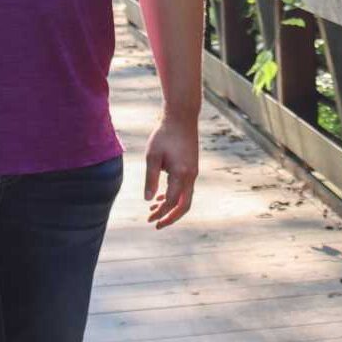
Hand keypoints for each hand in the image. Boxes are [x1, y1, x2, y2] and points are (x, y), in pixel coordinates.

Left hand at [144, 111, 198, 228]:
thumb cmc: (164, 135)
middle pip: (184, 205)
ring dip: (171, 206)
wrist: (181, 117)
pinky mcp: (191, 166)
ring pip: (185, 197)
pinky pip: (185, 188)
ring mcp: (193, 171)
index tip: (149, 219)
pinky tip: (161, 195)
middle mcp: (190, 175)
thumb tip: (148, 199)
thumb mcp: (152, 156)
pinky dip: (174, 195)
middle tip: (156, 224)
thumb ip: (150, 179)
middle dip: (170, 217)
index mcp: (181, 174)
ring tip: (153, 210)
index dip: (161, 213)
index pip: (172, 202)